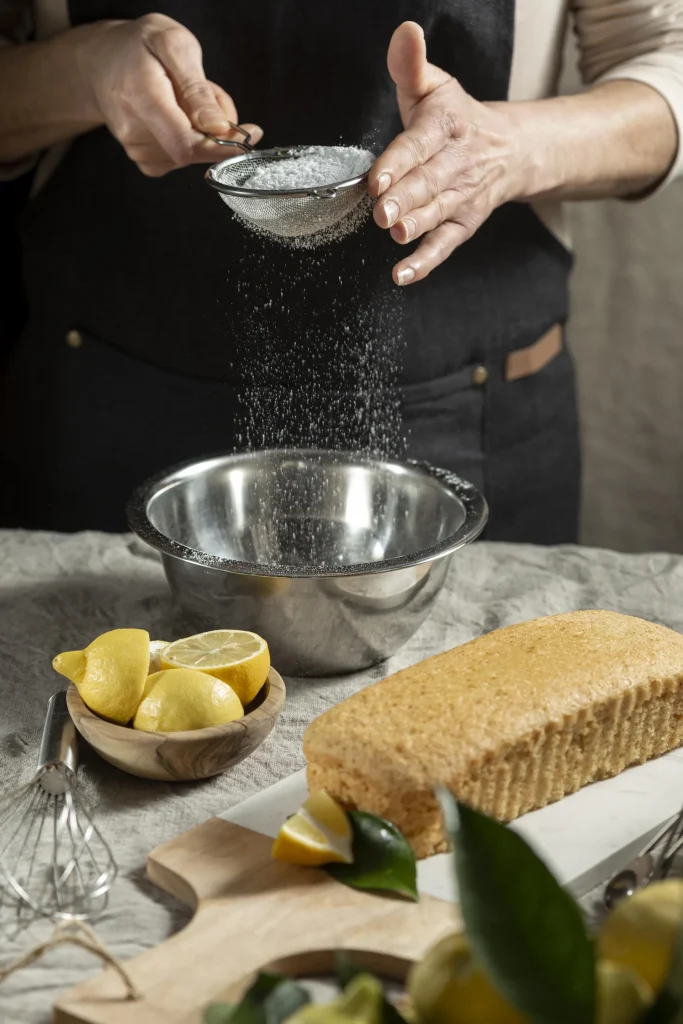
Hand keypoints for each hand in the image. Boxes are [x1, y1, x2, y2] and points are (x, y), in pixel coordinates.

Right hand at [79, 14, 261, 176]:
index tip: (249, 136)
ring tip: (186, 95)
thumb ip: (197, 88)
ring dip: (205, 128)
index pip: (187, 145)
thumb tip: (219, 127)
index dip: (223, 148)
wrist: (100, 62)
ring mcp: (138, 150)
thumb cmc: (137, 48)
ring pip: (195, 153)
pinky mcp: (146, 160)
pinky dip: (194, 137)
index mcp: (142, 99)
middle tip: (209, 92)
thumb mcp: (173, 45)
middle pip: (196, 150)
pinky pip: (185, 157)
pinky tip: (180, 113)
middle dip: (217, 127)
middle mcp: (136, 133)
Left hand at [369, 22, 520, 284]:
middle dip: (405, 197)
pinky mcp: (462, 224)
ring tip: (396, 234)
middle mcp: (457, 164)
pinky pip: (445, 246)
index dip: (398, 161)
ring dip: (417, 226)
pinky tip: (401, 275)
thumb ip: (412, 65)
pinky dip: (424, 262)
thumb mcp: (436, 87)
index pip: (419, 144)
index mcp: (447, 126)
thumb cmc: (456, 120)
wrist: (509, 150)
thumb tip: (405, 32)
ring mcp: (461, 198)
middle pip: (428, 183)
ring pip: (437, 214)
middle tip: (382, 212)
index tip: (378, 178)